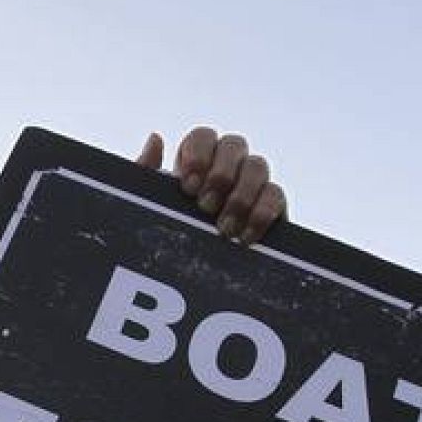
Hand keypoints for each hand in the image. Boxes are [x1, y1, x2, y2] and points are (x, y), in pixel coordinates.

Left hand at [136, 127, 286, 245]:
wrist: (191, 284)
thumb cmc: (166, 239)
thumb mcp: (149, 209)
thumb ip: (144, 174)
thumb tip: (156, 137)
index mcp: (195, 164)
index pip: (203, 136)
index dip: (199, 154)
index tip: (187, 185)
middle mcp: (227, 168)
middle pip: (235, 144)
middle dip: (220, 174)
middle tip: (204, 207)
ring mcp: (252, 186)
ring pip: (258, 166)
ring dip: (240, 196)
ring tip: (223, 228)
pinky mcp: (272, 208)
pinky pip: (276, 194)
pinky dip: (261, 213)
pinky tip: (244, 236)